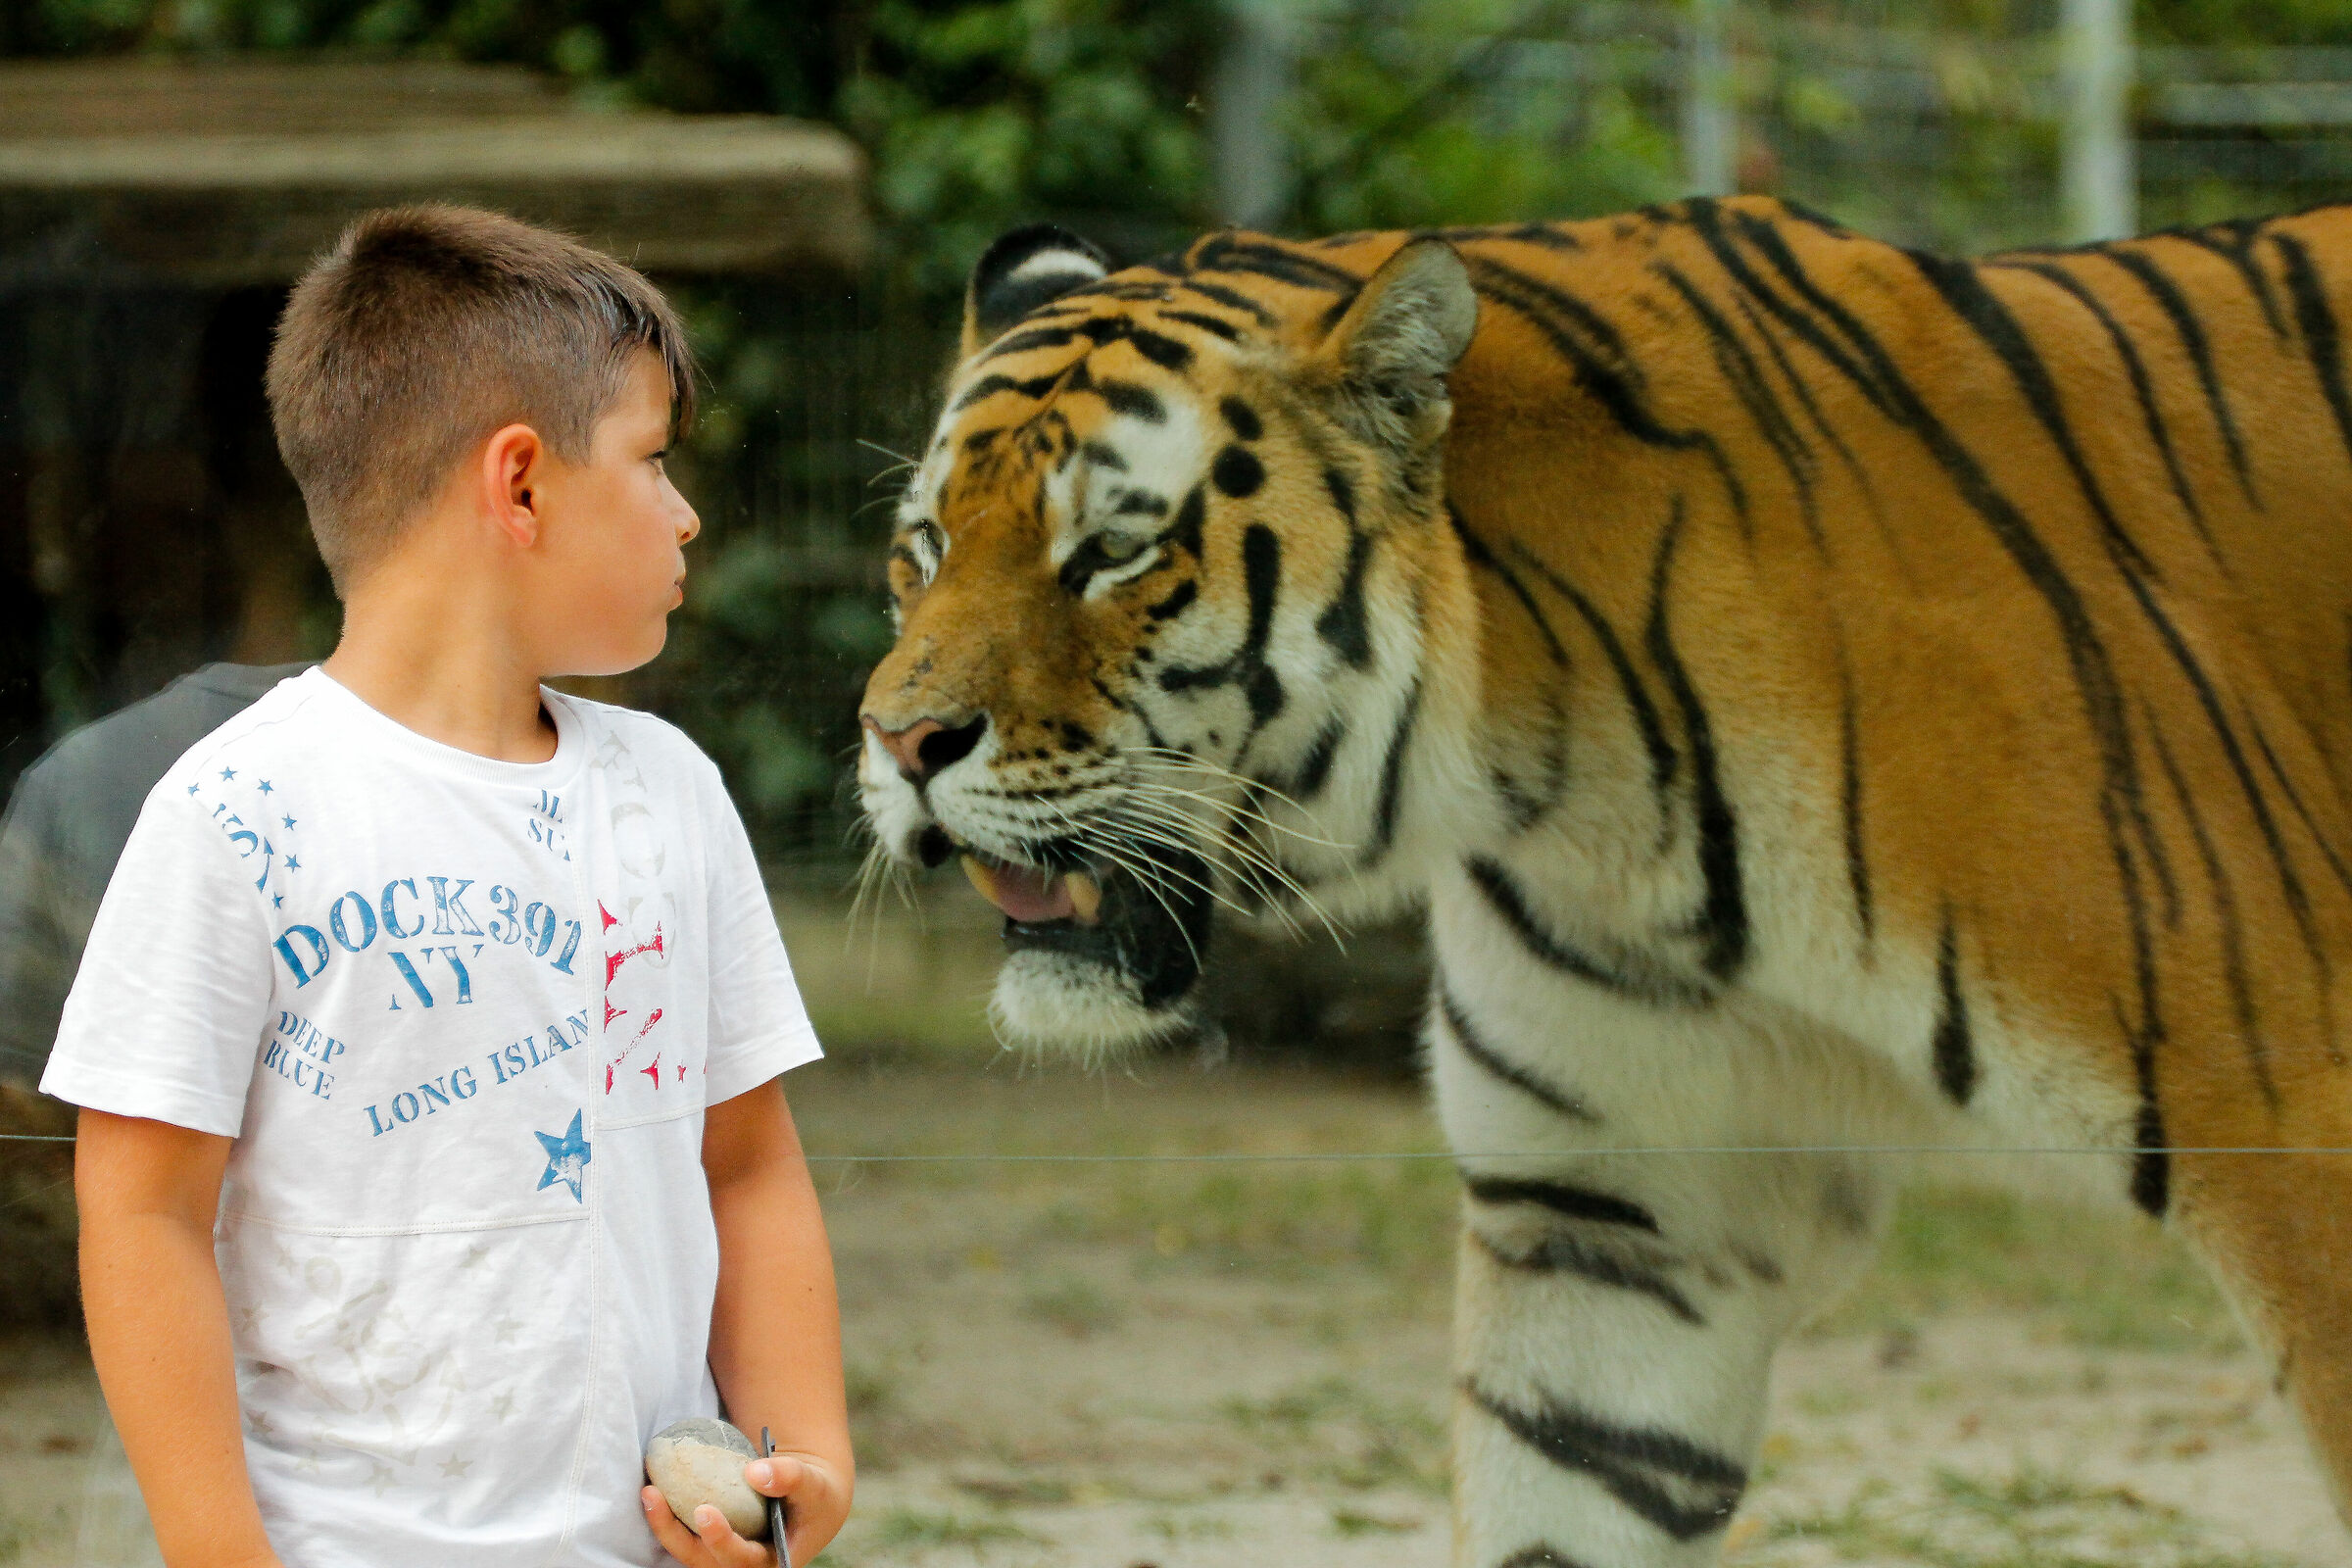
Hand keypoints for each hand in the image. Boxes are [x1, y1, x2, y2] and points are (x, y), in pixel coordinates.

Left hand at [642, 1451, 849, 1566]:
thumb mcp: (814, 1483)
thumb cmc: (815, 1493)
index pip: (742, 1560)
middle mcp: (743, 1565)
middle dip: (674, 1533)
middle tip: (655, 1495)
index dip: (720, 1540)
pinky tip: (654, 1487)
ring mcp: (724, 1555)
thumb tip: (754, 1472)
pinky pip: (685, 1535)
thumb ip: (791, 1477)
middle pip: (703, 1559)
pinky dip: (668, 1515)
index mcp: (771, 1561)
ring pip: (687, 1550)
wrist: (809, 1498)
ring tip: (648, 1491)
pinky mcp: (711, 1542)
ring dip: (664, 1525)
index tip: (704, 1511)